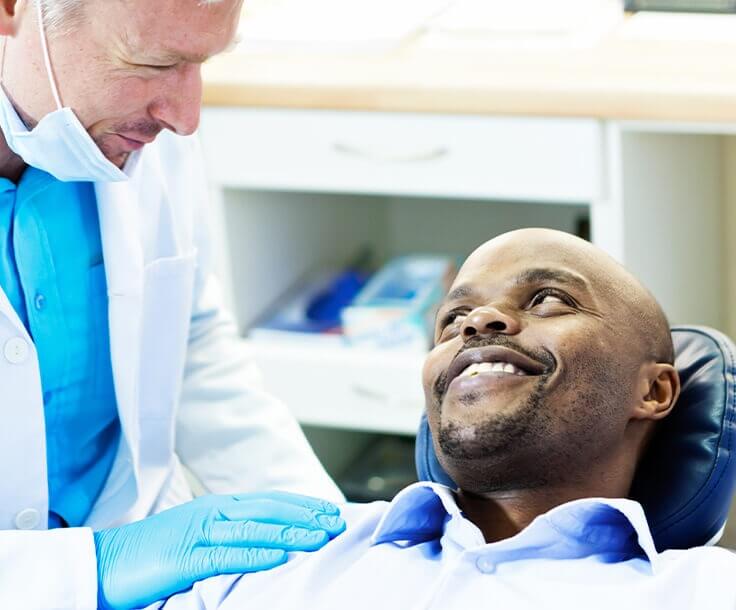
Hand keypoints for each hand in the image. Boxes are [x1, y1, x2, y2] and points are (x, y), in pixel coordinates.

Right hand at [94, 491, 345, 608]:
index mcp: (217, 506)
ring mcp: (200, 532)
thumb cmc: (155, 552)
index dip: (302, 505)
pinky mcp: (187, 557)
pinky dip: (256, 556)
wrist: (107, 561)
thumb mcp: (198, 535)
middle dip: (306, 516)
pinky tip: (280, 558)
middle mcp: (213, 512)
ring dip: (291, 534)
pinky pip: (227, 556)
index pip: (269, 501)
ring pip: (255, 530)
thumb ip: (230, 534)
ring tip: (320, 537)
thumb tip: (266, 541)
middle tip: (337, 522)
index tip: (329, 511)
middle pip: (269, 510)